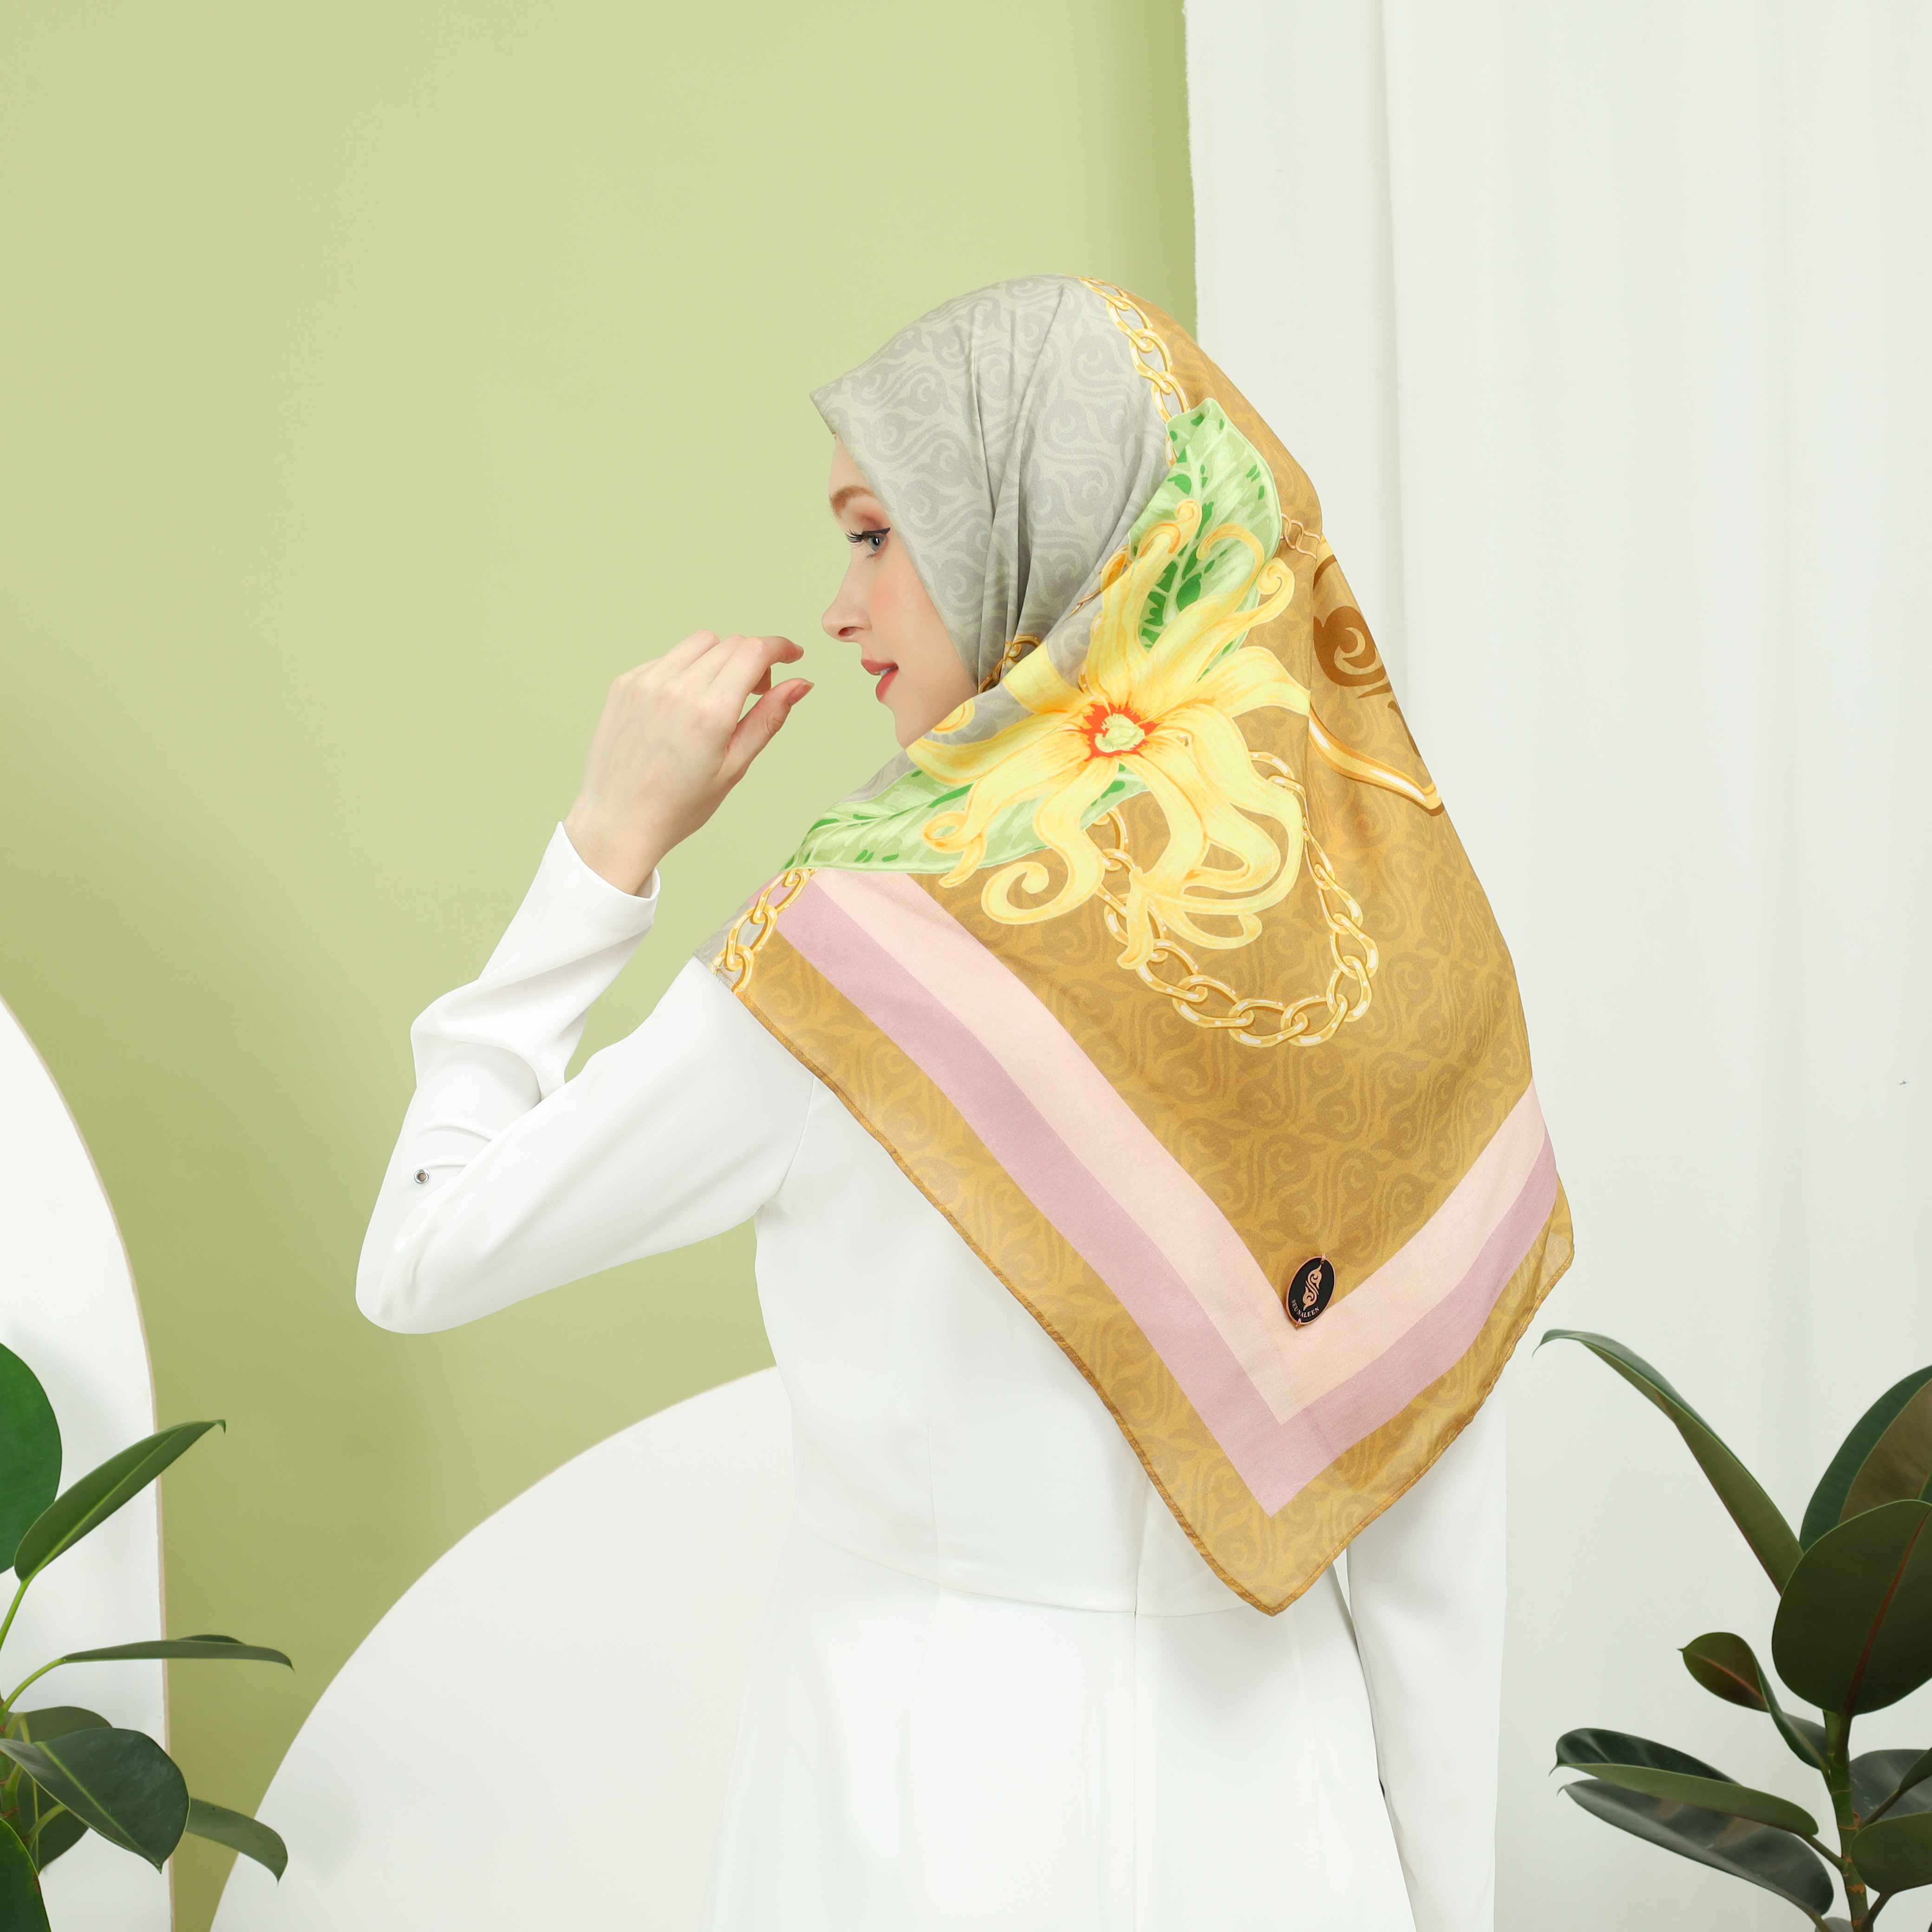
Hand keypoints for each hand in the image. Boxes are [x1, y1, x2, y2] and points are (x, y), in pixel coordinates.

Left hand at [563, 632, 812, 893]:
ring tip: (719, 695)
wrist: (618, 821)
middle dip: (754, 659)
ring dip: (720, 659)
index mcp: (710, 711)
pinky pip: (667, 658)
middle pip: (731, 644)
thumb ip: (768, 718)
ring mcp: (646, 681)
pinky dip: (686, 670)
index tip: (792, 656)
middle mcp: (676, 687)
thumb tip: (801, 684)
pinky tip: (684, 705)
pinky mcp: (624, 683)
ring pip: (699, 643)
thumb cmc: (679, 805)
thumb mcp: (734, 767)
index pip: (754, 651)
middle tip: (756, 692)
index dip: (780, 648)